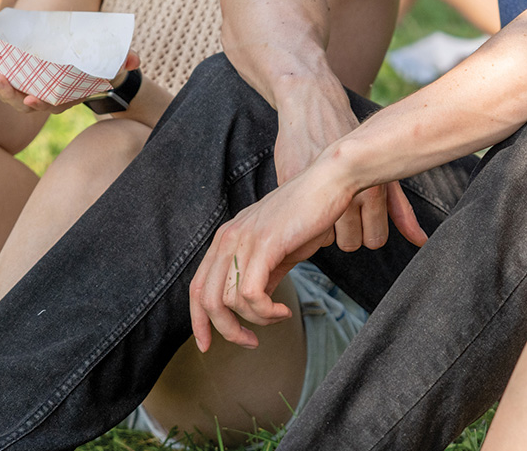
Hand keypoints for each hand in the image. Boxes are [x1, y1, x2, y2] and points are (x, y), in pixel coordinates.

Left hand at [0, 51, 138, 114]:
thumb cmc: (104, 67)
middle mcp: (47, 100)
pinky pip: (0, 86)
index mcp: (67, 97)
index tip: (31, 98)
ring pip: (8, 96)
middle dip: (7, 91)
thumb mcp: (117, 63)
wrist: (92, 72)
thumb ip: (125, 61)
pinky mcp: (20, 85)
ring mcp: (31, 94)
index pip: (52, 104)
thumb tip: (135, 60)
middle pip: (23, 102)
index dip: (40, 103)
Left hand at [188, 155, 421, 350]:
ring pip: (228, 301)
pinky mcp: (265, 244)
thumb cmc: (309, 214)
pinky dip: (266, 312)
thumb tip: (254, 305)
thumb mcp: (279, 250)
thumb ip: (263, 275)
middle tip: (251, 342)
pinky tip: (283, 311)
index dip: (198, 321)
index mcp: (226, 238)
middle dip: (226, 331)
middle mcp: (228, 238)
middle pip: (206, 300)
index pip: (197, 287)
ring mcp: (244, 239)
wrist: (330, 182)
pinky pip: (250, 294)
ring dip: (254, 321)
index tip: (209, 344)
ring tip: (277, 317)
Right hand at [273, 78, 423, 252]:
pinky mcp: (293, 186)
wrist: (315, 107)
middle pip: (350, 243)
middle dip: (347, 232)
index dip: (368, 231)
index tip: (364, 215)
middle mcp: (348, 193)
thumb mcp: (382, 170)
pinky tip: (311, 192)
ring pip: (326, 239)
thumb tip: (421, 240)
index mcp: (374, 189)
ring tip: (327, 201)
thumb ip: (401, 209)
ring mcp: (319, 190)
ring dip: (325, 226)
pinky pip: (302, 220)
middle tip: (343, 209)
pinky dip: (306, 211)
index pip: (375, 239)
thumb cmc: (354, 142)